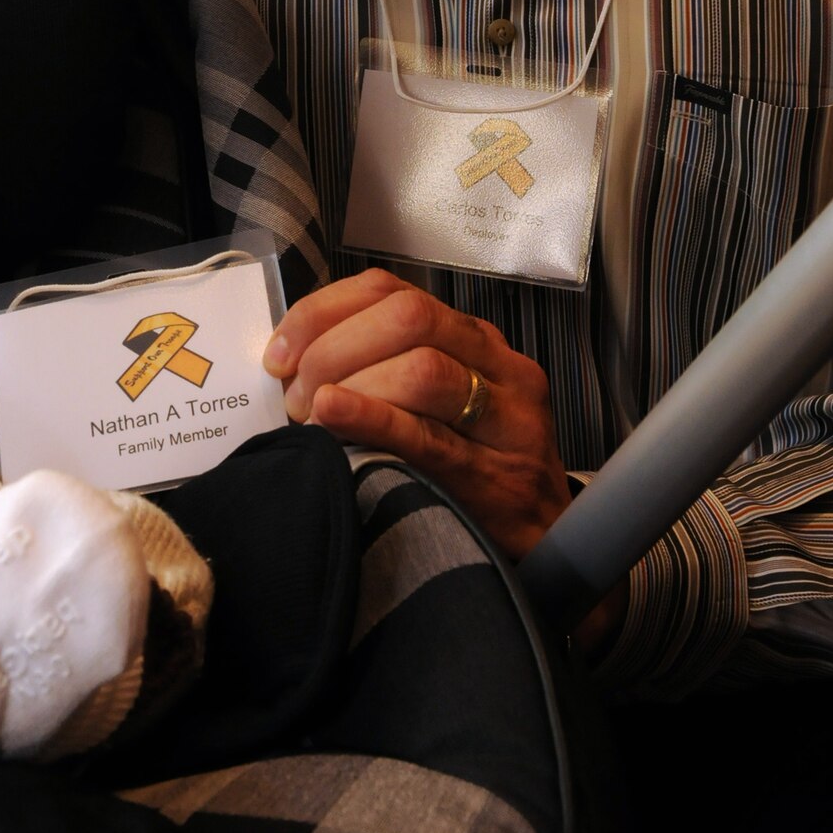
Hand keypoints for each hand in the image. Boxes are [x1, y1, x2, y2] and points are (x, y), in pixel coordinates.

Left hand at [265, 267, 573, 561]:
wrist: (552, 541)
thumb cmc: (477, 467)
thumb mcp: (438, 402)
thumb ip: (383, 368)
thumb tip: (294, 360)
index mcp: (472, 337)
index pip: (391, 291)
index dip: (324, 311)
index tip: (280, 350)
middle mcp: (497, 363)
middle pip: (407, 317)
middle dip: (334, 347)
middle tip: (293, 391)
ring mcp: (508, 418)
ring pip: (424, 368)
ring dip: (351, 383)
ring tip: (311, 415)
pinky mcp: (501, 475)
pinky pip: (430, 436)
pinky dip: (374, 417)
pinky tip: (334, 414)